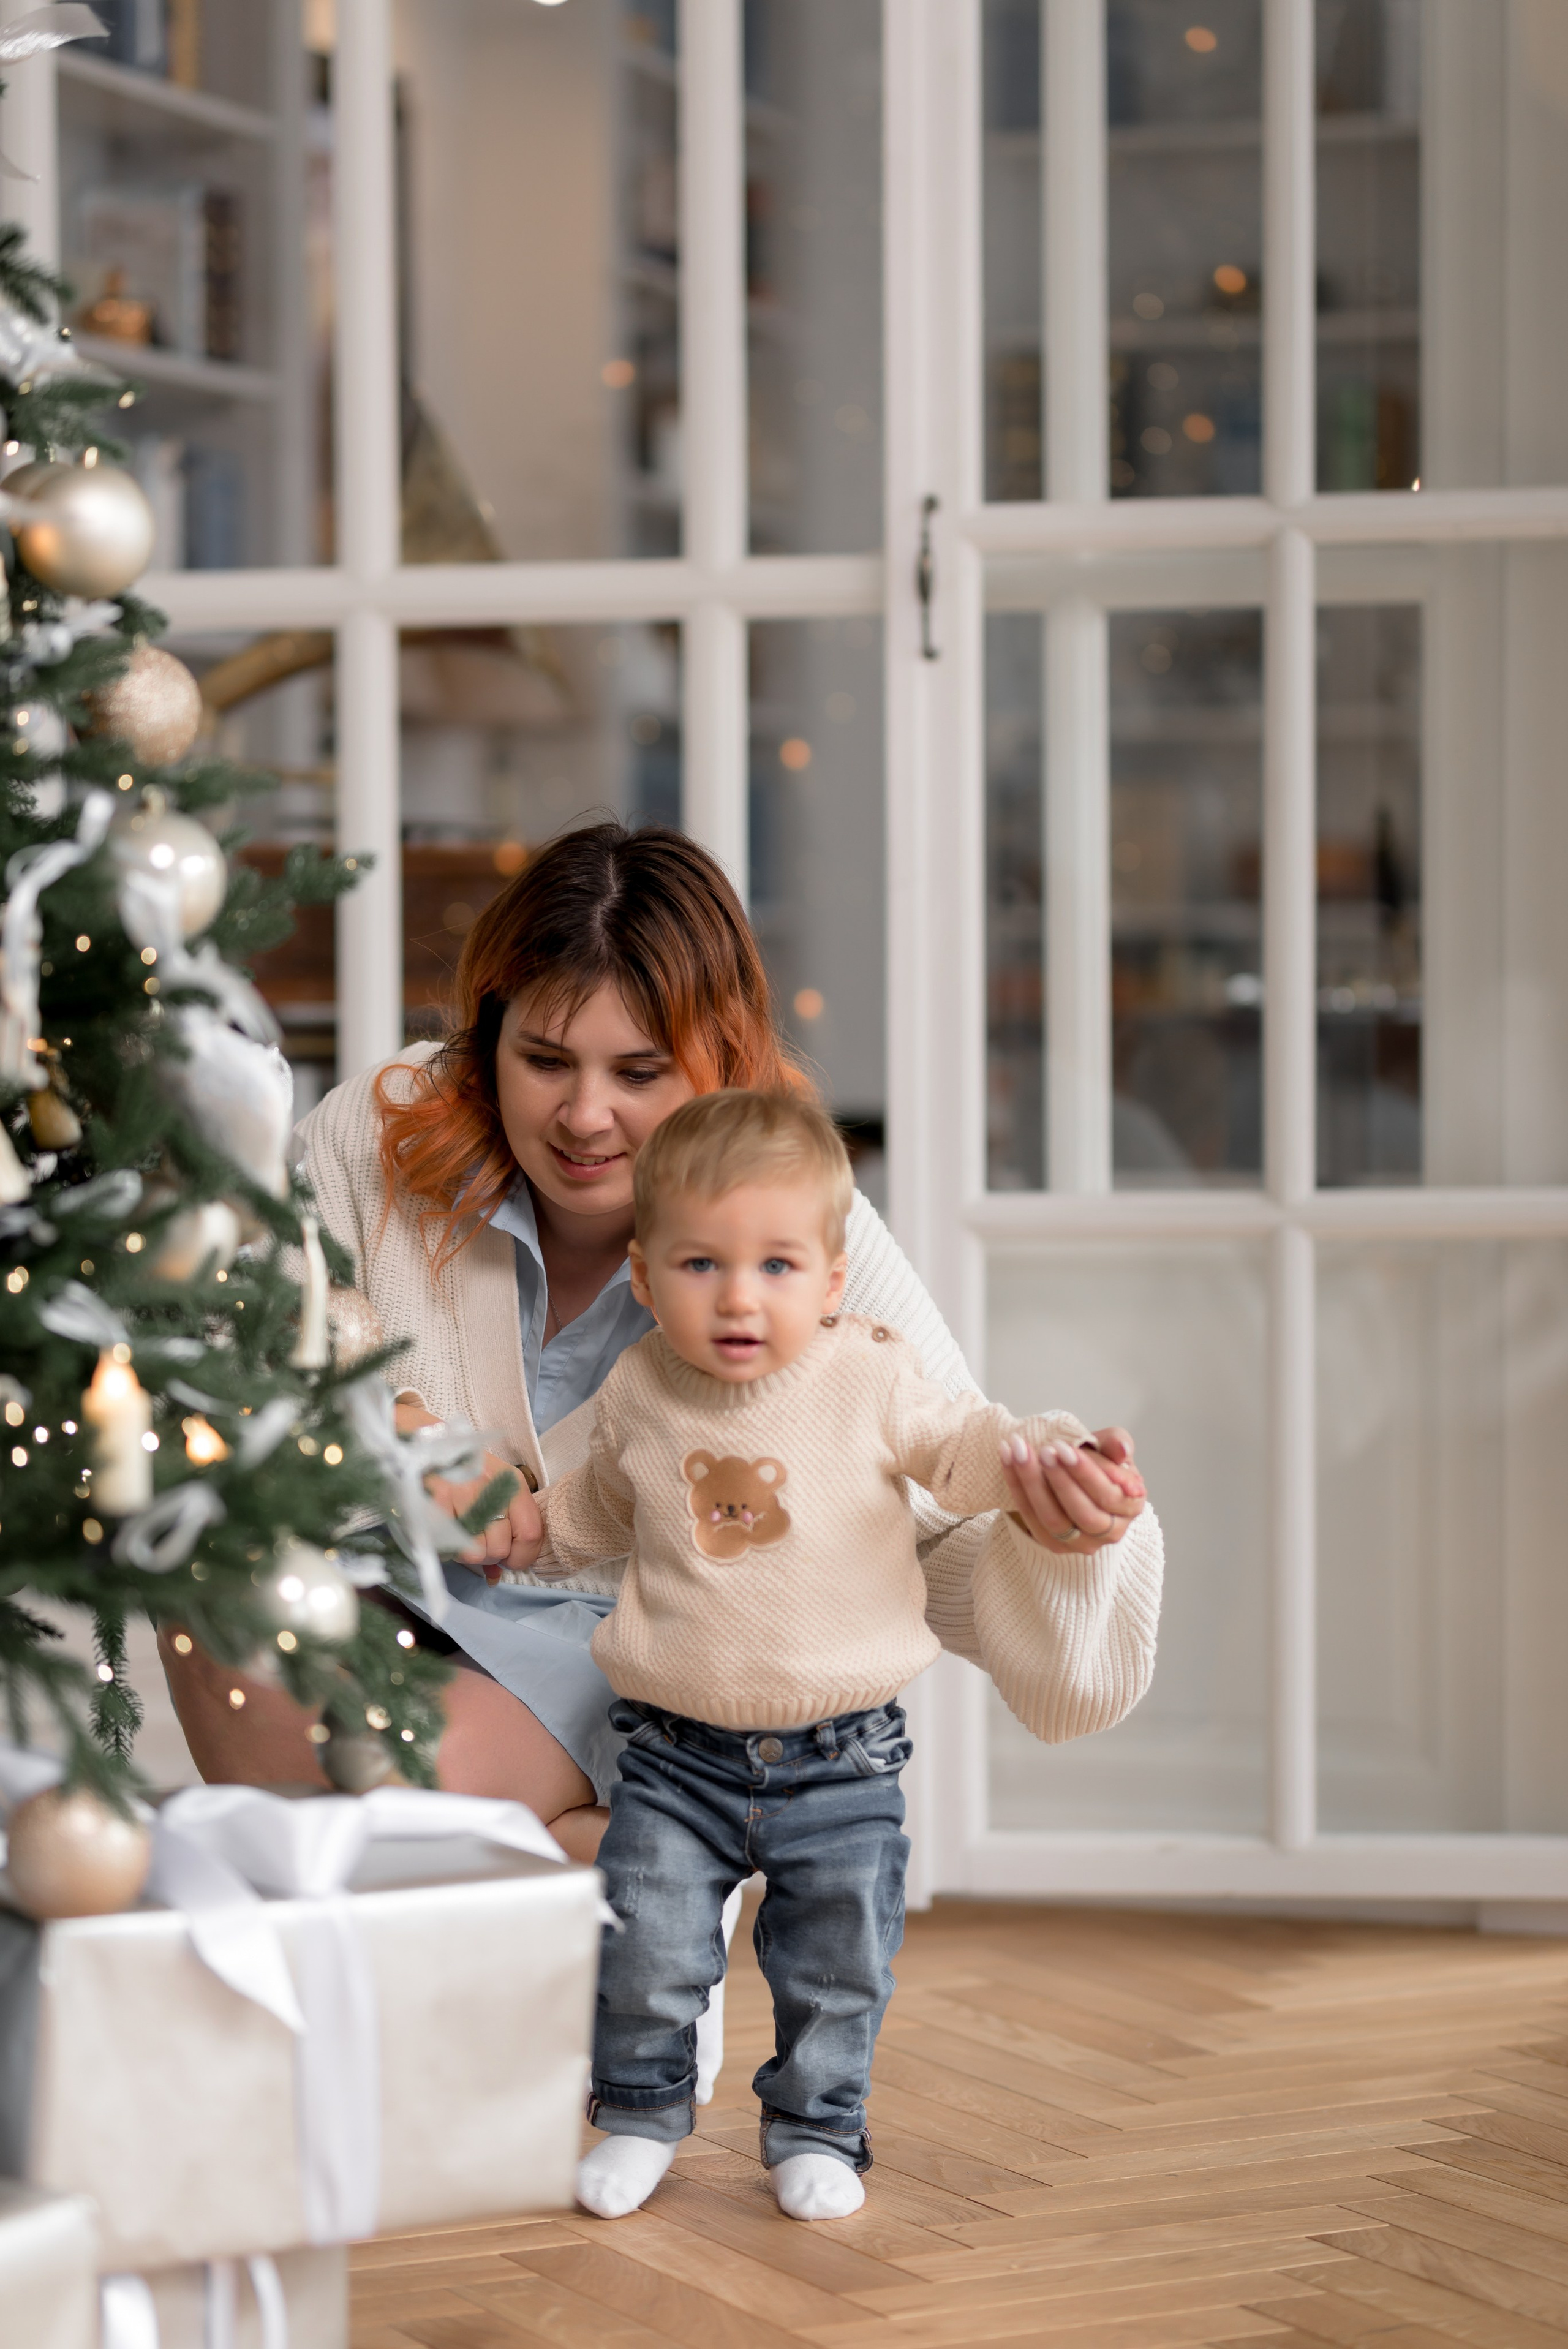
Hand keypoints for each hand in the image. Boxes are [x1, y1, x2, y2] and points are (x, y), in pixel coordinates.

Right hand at [395, 1402, 543, 1585]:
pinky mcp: (436, 1502)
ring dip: (466, 1553)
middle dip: (488, 1556)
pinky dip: (446, 1547)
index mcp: (512, 1482)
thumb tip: (496, 1576)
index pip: (531, 1533)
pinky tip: (442, 1529)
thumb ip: (503, 1527)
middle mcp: (491, 1487)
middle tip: (476, 1542)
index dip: (521, 1556)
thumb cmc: (461, 1470)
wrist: (421, 1444)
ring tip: (458, 1533)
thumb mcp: (491, 1488)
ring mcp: (463, 1494)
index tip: (509, 1560)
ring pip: (475, 1552)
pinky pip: (449, 1546)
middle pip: (500, 1548)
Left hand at [999, 1423, 1145, 1554]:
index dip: (1085, 1473)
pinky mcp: (1053, 1545)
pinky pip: (1032, 1520)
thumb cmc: (1096, 1464)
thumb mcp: (1109, 1448)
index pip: (1109, 1495)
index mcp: (1130, 1506)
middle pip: (1084, 1513)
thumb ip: (1116, 1443)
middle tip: (1043, 1451)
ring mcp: (1081, 1543)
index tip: (1063, 1448)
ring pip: (1054, 1520)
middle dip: (1059, 1480)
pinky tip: (1007, 1459)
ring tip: (1019, 1452)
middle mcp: (1110, 1532)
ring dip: (1033, 1483)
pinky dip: (1017, 1488)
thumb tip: (1121, 1449)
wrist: (1073, 1478)